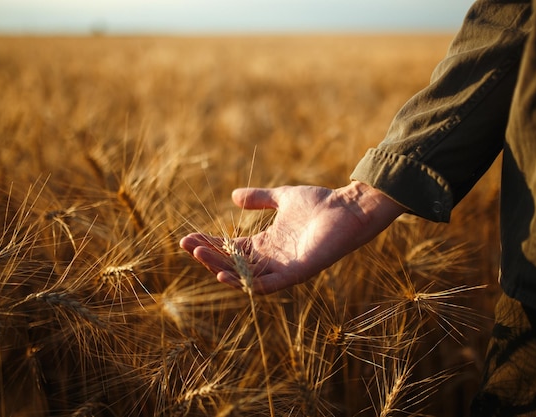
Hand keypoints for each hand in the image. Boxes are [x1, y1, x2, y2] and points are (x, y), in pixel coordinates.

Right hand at [180, 181, 405, 293]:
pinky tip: (225, 273)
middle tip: (187, 246)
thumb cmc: (321, 203)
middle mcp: (272, 259)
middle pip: (233, 264)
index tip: (186, 237)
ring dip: (220, 269)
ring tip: (200, 256)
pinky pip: (267, 285)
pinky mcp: (296, 273)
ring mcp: (283, 268)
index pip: (231, 249)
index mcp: (267, 243)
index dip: (209, 244)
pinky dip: (246, 283)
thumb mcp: (283, 197)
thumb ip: (260, 198)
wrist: (348, 208)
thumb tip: (234, 196)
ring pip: (245, 277)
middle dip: (208, 257)